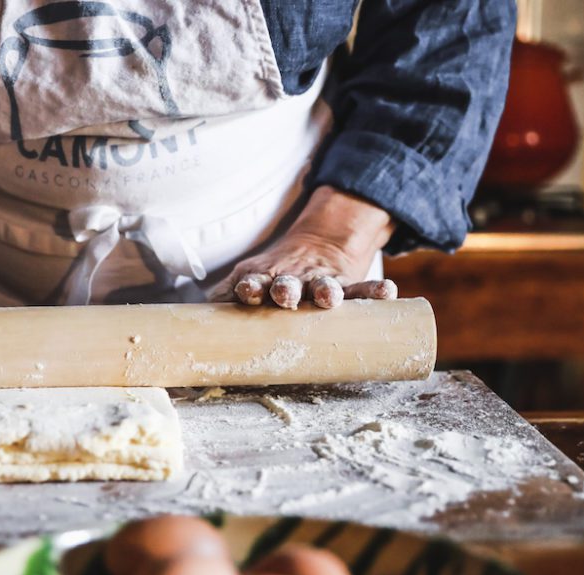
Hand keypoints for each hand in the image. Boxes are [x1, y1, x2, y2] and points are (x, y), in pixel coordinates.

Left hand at [211, 186, 397, 308]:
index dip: (250, 287)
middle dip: (285, 290)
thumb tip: (196, 320)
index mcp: (262, 280)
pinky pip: (361, 291)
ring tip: (329, 297)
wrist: (315, 246)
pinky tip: (387, 293)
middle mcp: (291, 281)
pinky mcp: (346, 285)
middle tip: (285, 295)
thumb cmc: (271, 277)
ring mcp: (319, 283)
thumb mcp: (247, 279)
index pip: (253, 283)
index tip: (248, 291)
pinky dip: (374, 292)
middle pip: (288, 285)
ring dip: (325, 292)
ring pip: (324, 287)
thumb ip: (224, 298)